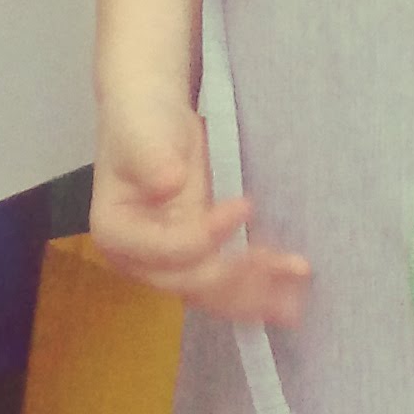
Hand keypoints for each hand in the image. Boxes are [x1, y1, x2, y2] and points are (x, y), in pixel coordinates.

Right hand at [90, 96, 309, 328]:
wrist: (156, 115)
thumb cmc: (143, 122)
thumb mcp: (143, 133)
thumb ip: (152, 159)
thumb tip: (168, 184)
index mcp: (116, 233)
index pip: (167, 250)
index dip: (206, 236)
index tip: (246, 205)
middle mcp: (140, 261)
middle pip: (193, 282)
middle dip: (242, 277)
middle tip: (290, 263)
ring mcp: (170, 266)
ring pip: (215, 293)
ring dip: (258, 296)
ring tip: (297, 298)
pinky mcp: (197, 261)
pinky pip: (226, 284)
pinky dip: (257, 290)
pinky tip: (290, 292)